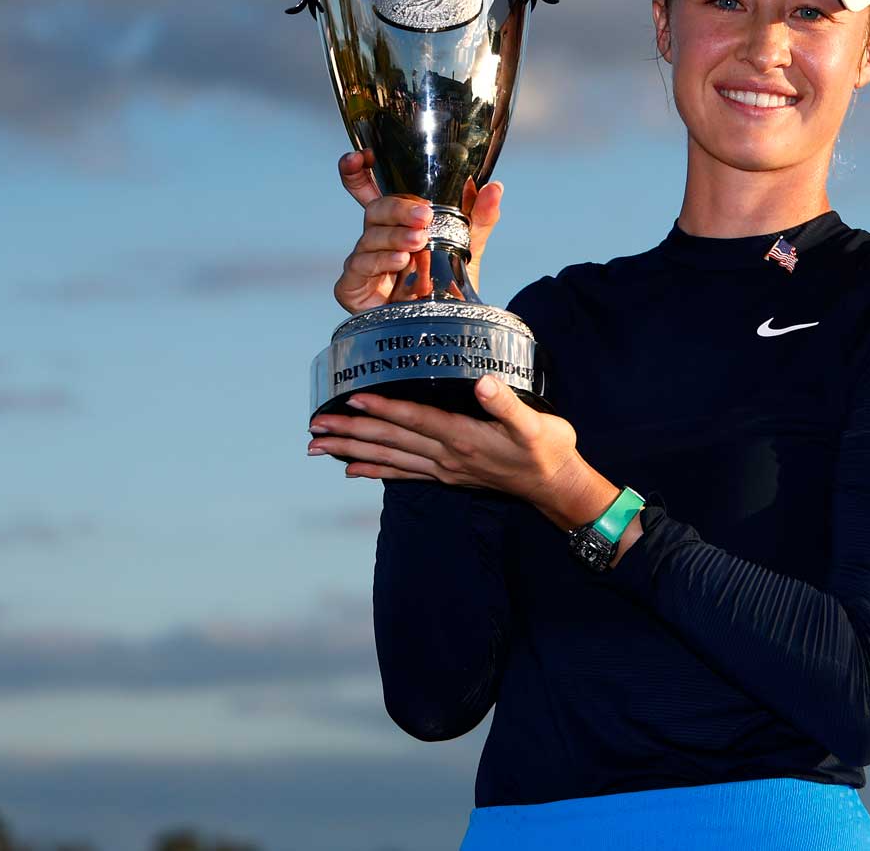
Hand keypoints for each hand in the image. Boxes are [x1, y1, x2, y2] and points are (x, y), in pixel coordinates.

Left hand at [307, 375, 591, 518]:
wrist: (556, 485)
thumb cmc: (548, 449)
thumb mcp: (534, 423)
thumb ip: (507, 404)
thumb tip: (483, 383)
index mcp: (463, 437)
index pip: (415, 419)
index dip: (384, 407)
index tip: (353, 397)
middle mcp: (446, 455)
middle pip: (391, 441)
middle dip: (351, 432)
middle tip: (314, 428)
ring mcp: (444, 468)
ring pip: (389, 458)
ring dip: (352, 452)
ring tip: (318, 447)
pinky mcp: (448, 476)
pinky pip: (403, 473)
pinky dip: (375, 470)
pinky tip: (352, 470)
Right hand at [333, 149, 503, 314]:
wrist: (447, 325)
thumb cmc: (448, 281)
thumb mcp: (468, 245)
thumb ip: (480, 217)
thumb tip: (495, 188)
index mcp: (395, 221)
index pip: (367, 188)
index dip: (357, 170)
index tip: (361, 156)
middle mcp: (376, 237)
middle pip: (374, 211)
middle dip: (397, 209)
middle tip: (425, 217)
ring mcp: (362, 261)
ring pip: (369, 238)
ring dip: (395, 237)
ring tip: (419, 242)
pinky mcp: (352, 288)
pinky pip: (359, 267)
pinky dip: (380, 262)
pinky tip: (400, 262)